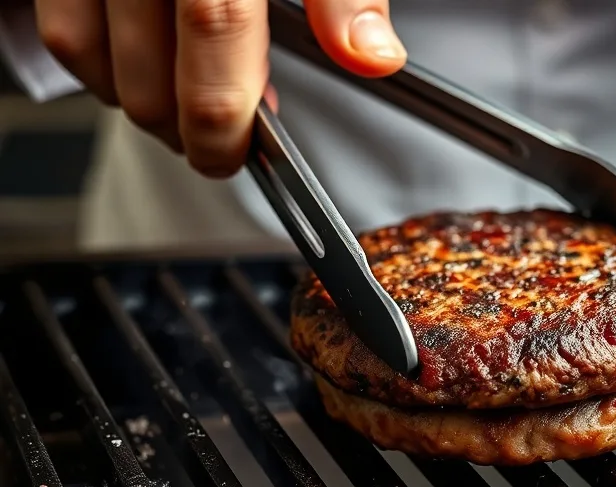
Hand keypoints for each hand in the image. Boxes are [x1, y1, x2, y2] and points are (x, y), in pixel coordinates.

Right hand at [35, 0, 406, 177]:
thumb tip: (372, 56)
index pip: (215, 31)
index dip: (223, 114)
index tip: (238, 152)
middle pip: (143, 65)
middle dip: (182, 127)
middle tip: (222, 140)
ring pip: (87, 51)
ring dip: (136, 100)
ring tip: (183, 105)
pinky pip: (58, 19)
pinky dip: (96, 58)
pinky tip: (141, 61)